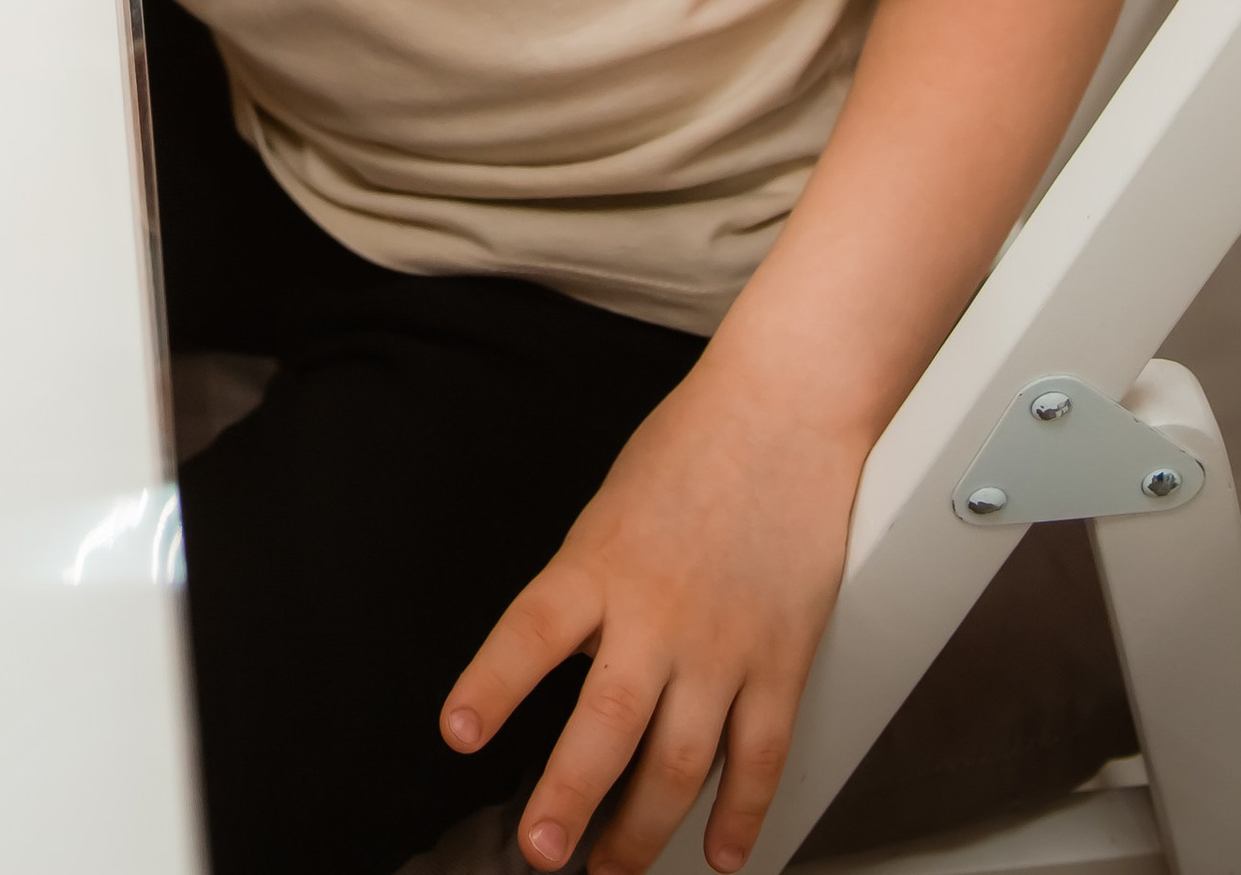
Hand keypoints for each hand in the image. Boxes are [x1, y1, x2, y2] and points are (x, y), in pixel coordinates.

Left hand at [441, 353, 865, 872]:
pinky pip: (760, 757)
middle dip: (570, 798)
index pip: (532, 631)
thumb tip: (568, 670)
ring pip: (681, 763)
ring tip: (612, 870)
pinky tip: (720, 852)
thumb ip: (586, 594)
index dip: (492, 686)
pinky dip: (741, 815)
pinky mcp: (783, 659)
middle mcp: (659, 611)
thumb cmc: (690, 450)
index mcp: (599, 562)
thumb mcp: (608, 511)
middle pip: (607, 723)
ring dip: (643, 831)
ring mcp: (725, 643)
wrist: (783, 411)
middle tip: (542, 852)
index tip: (457, 734)